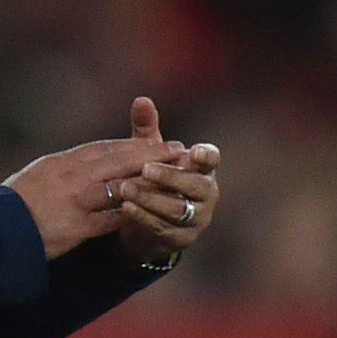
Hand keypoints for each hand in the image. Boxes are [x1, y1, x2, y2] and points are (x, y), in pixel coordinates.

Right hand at [7, 99, 213, 258]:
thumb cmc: (11, 206)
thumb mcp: (36, 176)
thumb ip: (61, 168)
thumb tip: (82, 161)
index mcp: (60, 162)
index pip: (103, 148)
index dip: (132, 144)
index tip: (155, 141)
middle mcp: (69, 177)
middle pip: (118, 160)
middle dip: (150, 155)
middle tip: (177, 150)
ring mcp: (73, 201)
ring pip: (119, 186)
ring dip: (149, 182)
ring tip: (173, 179)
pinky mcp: (75, 228)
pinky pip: (110, 219)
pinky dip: (131, 214)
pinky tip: (151, 211)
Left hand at [104, 96, 219, 262]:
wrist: (149, 221)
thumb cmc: (154, 178)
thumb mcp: (150, 153)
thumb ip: (147, 128)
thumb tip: (141, 100)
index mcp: (203, 169)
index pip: (211, 160)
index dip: (205, 156)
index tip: (193, 151)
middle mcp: (206, 194)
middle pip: (194, 186)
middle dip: (170, 177)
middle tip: (146, 169)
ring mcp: (197, 218)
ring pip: (176, 208)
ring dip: (150, 198)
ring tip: (125, 188)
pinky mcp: (181, 238)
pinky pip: (162, 227)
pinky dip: (143, 216)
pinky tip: (124, 206)